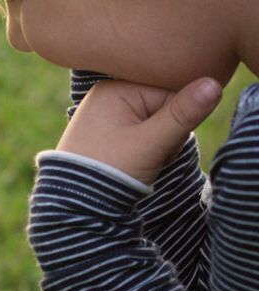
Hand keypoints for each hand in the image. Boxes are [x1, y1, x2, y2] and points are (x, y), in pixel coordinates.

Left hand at [57, 77, 222, 183]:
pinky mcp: (108, 132)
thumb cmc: (111, 170)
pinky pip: (142, 134)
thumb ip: (183, 114)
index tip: (162, 141)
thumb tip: (214, 84)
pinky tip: (133, 162)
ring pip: (156, 123)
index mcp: (114, 87)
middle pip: (164, 107)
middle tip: (148, 153)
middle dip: (166, 134)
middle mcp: (108, 95)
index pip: (170, 91)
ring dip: (159, 144)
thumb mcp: (151, 142)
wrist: (76, 206)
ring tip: (139, 160)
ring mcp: (107, 114)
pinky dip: (146, 149)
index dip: (177, 119)